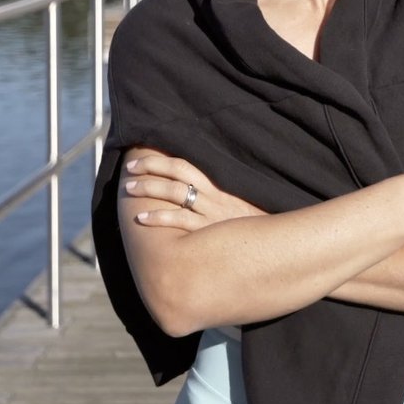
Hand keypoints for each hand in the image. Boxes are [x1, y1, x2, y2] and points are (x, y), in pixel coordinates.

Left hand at [123, 150, 264, 231]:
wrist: (274, 244)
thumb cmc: (253, 228)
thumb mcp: (237, 206)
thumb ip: (217, 197)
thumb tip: (192, 192)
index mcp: (219, 186)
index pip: (186, 165)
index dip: (161, 160)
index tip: (141, 159)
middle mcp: (213, 195)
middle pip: (177, 174)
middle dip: (150, 168)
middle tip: (130, 169)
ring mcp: (210, 213)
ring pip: (175, 193)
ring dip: (149, 188)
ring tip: (129, 188)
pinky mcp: (208, 231)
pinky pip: (179, 221)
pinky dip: (158, 217)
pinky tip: (141, 218)